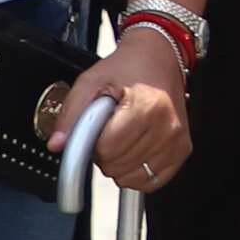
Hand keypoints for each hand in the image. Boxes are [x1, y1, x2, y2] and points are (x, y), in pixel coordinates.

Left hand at [51, 23, 193, 196]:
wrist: (159, 57)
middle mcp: (166, 126)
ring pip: (130, 178)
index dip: (93, 140)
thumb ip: (71, 114)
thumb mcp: (91, 81)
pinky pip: (150, 182)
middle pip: (117, 165)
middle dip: (104, 153)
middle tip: (109, 129)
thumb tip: (57, 145)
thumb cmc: (127, 68)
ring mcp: (177, 140)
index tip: (97, 126)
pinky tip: (135, 150)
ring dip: (119, 163)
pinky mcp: (182, 150)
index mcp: (146, 106)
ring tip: (123, 136)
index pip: (106, 148)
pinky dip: (136, 172)